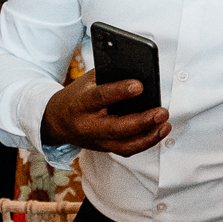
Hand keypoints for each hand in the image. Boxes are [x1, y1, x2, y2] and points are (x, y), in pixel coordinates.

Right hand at [41, 71, 169, 155]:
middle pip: (116, 128)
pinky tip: (159, 131)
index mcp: (81, 103)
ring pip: (124, 145)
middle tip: (161, 112)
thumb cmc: (77, 97)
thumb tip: (139, 71)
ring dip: (149, 137)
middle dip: (142, 121)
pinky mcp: (105, 148)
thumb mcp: (87, 82)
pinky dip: (146, 142)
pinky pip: (127, 150)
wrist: (56, 122)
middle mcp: (88, 125)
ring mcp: (96, 141)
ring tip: (165, 124)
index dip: (119, 91)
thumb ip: (109, 77)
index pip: (100, 97)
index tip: (140, 85)